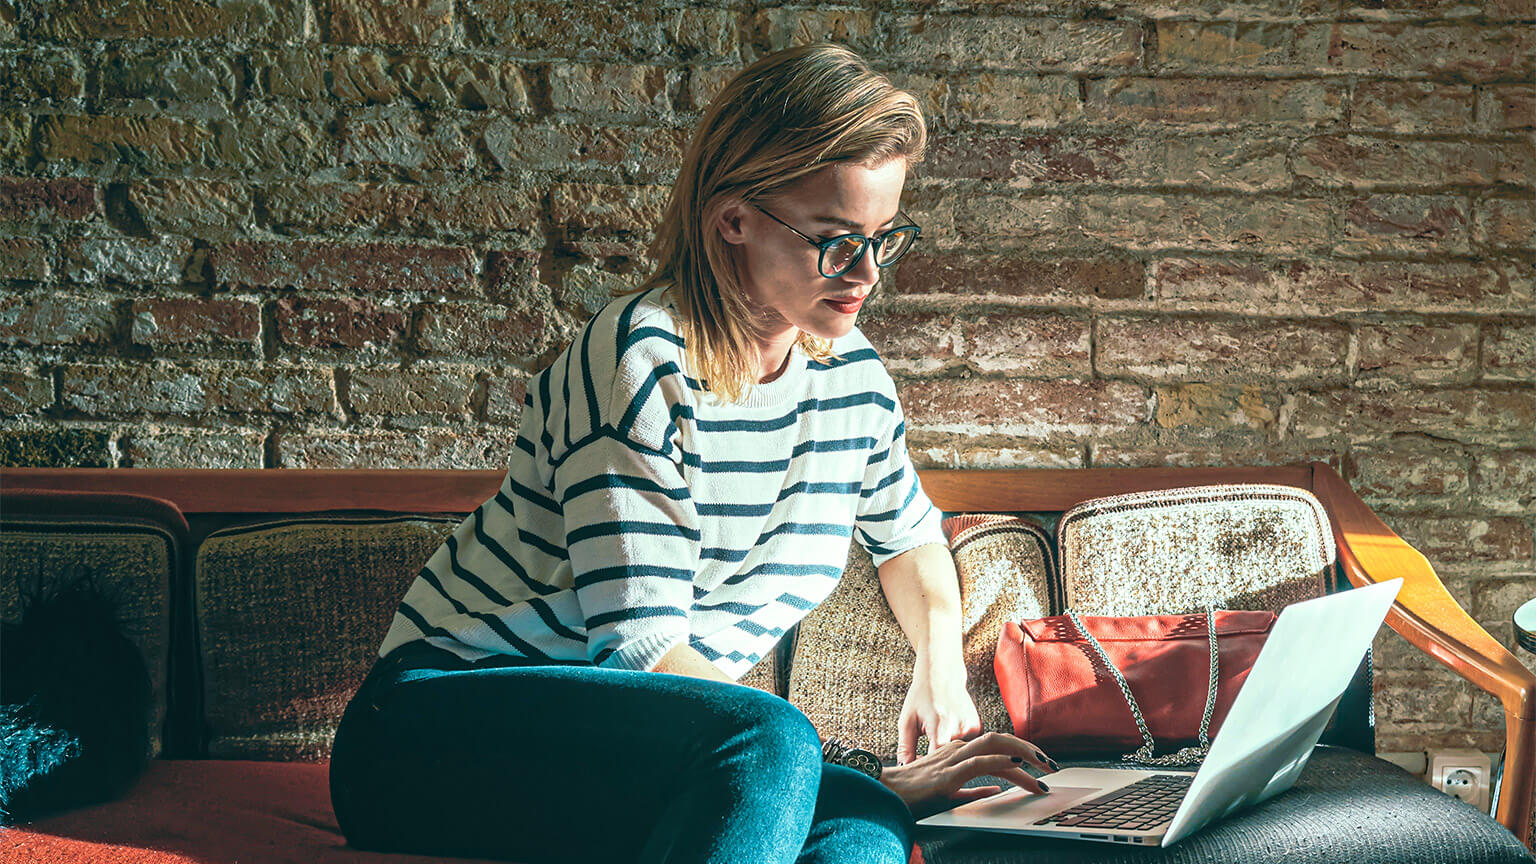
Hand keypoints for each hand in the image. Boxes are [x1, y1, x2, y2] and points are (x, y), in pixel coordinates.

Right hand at [880, 732, 1058, 818]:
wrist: (884, 794)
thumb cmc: (912, 795)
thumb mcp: (950, 793)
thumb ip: (974, 792)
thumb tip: (997, 792)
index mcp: (959, 752)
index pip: (998, 747)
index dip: (1023, 753)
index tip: (1042, 767)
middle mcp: (958, 749)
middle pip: (1002, 740)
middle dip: (1031, 749)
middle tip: (1052, 764)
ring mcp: (953, 759)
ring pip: (995, 746)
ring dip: (1024, 754)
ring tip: (1044, 766)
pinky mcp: (947, 774)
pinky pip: (978, 763)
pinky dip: (1000, 762)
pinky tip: (1016, 765)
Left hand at [897, 657, 980, 763]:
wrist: (942, 674)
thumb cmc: (921, 696)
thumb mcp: (907, 720)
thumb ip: (906, 748)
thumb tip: (904, 770)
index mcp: (940, 725)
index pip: (936, 761)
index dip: (927, 769)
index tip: (920, 772)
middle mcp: (960, 726)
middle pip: (949, 760)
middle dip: (937, 763)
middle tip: (925, 758)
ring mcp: (972, 727)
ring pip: (959, 754)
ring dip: (947, 754)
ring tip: (935, 739)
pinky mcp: (978, 726)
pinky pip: (966, 746)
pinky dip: (956, 745)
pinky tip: (947, 733)